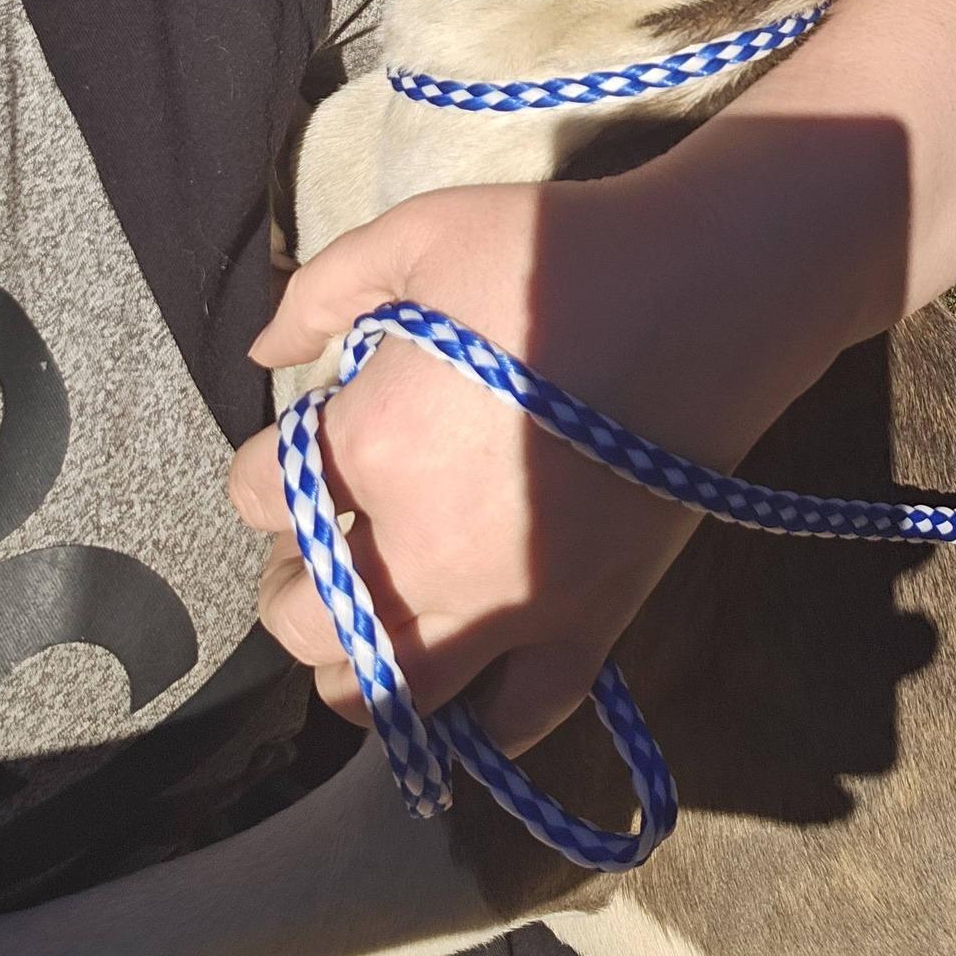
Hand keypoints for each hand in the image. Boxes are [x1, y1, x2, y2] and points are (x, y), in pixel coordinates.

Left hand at [230, 178, 743, 756]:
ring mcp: (506, 605)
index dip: (260, 468)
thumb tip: (268, 347)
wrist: (700, 295)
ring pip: (387, 698)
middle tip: (320, 540)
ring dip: (357, 666)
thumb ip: (322, 289)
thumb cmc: (554, 252)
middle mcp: (421, 550)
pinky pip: (512, 723)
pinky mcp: (586, 628)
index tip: (297, 445)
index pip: (255, 495)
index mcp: (371, 446)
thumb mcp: (419, 232)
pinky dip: (474, 721)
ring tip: (376, 616)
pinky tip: (467, 679)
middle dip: (290, 583)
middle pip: (301, 622)